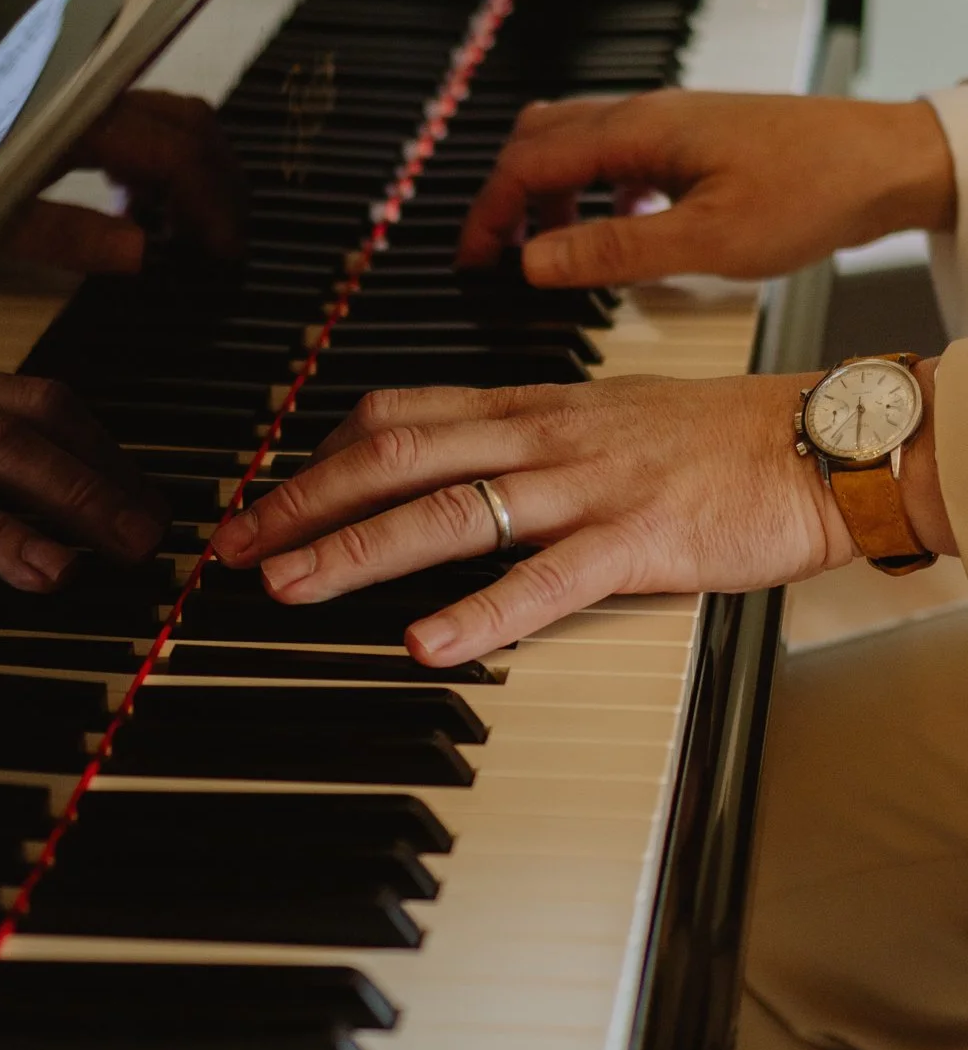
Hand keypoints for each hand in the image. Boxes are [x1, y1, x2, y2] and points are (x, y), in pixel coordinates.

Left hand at [5, 89, 245, 274]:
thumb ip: (65, 235)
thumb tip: (144, 254)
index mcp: (74, 120)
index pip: (175, 154)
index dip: (213, 204)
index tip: (227, 253)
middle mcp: (88, 90)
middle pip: (187, 123)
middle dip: (218, 183)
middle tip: (224, 242)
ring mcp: (83, 87)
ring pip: (168, 114)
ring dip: (191, 168)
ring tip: (181, 229)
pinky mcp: (71, 93)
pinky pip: (138, 114)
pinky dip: (157, 155)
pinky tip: (136, 200)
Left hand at [211, 364, 953, 666]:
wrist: (817, 439)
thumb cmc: (712, 436)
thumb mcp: (596, 415)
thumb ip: (519, 438)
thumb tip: (445, 460)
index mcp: (529, 407)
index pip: (396, 415)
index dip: (316, 455)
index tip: (258, 494)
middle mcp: (542, 437)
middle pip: (395, 456)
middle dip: (303, 501)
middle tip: (232, 547)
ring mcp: (586, 487)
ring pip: (448, 512)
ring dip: (357, 551)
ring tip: (290, 587)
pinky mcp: (637, 542)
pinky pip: (545, 578)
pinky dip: (480, 612)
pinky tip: (427, 641)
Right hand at [456, 89, 955, 289]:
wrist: (887, 161)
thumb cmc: (813, 191)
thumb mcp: (707, 241)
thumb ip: (614, 252)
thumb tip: (534, 261)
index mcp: (637, 131)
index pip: (527, 163)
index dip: (489, 213)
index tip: (472, 260)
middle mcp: (645, 114)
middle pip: (539, 140)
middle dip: (507, 196)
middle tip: (496, 253)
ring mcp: (669, 121)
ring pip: (577, 143)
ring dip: (551, 193)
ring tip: (552, 250)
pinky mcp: (692, 136)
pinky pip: (617, 152)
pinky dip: (595, 190)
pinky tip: (621, 229)